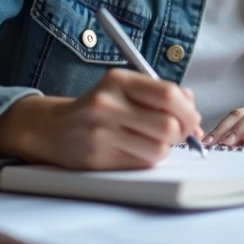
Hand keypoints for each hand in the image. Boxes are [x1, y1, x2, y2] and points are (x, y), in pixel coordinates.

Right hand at [0, 69, 202, 169]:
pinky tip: (137, 149)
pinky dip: (148, 158)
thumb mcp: (123, 88)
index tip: (192, 117)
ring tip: (154, 141)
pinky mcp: (98, 159)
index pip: (168, 95)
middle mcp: (107, 104)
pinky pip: (141, 163)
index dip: (188, 110)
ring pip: (158, 149)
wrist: (51, 128)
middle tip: (180, 133)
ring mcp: (101, 133)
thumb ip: (158, 92)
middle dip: (182, 132)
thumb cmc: (97, 107)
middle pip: (167, 125)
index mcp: (117, 80)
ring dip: (165, 148)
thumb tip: (192, 104)